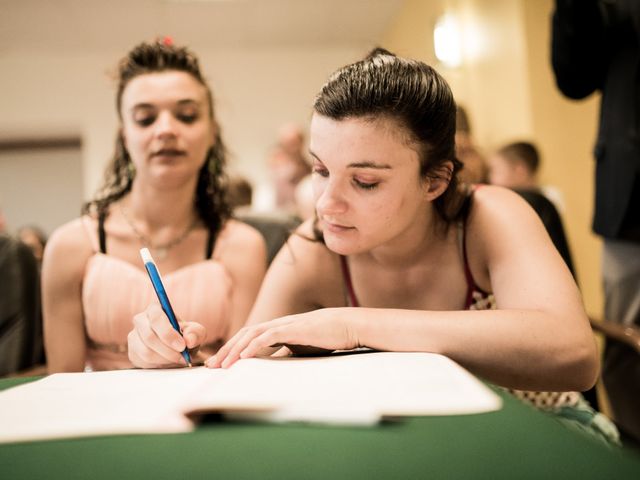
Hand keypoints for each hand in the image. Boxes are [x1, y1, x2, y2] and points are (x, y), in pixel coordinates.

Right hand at [128, 303, 206, 367]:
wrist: (179, 351)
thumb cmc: (186, 337)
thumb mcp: (196, 333)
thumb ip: (196, 333)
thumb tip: (189, 339)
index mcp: (155, 309)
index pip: (156, 318)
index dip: (168, 334)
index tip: (182, 346)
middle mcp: (140, 320)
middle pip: (149, 337)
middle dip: (168, 350)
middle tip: (182, 357)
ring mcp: (134, 337)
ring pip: (146, 352)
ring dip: (165, 359)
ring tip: (177, 359)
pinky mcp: (133, 352)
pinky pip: (143, 362)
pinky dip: (158, 365)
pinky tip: (167, 361)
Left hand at [206, 308, 359, 368]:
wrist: (346, 326)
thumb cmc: (326, 336)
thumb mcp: (301, 347)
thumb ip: (285, 352)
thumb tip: (273, 363)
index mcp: (277, 329)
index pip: (248, 337)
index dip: (232, 349)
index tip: (219, 364)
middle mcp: (277, 324)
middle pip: (244, 334)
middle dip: (226, 350)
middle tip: (211, 366)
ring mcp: (284, 325)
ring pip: (252, 335)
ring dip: (236, 350)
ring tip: (223, 364)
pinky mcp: (293, 329)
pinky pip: (269, 337)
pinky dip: (254, 346)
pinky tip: (245, 357)